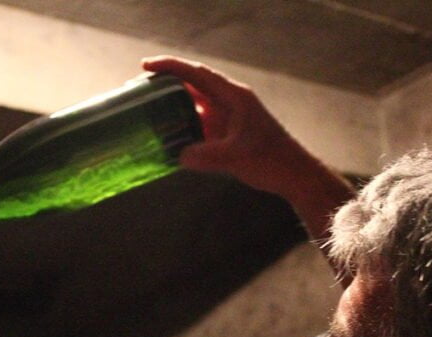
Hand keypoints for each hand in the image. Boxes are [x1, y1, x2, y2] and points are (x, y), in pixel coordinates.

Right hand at [143, 55, 313, 194]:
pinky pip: (198, 125)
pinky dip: (182, 127)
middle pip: (192, 86)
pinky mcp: (226, 133)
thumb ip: (207, 156)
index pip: (197, 74)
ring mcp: (227, 117)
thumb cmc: (271, 160)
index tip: (147, 67)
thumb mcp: (236, 157)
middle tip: (139, 90)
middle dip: (165, 85)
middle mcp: (229, 102)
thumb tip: (179, 156)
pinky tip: (167, 136)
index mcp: (233, 97)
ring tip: (147, 112)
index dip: (171, 67)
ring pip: (193, 106)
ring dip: (172, 108)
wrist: (292, 175)